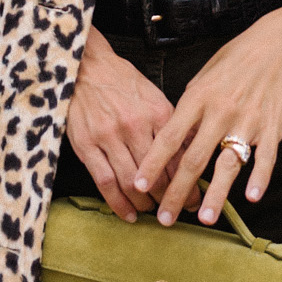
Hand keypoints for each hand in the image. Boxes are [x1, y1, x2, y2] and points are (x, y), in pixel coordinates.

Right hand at [64, 24, 194, 222]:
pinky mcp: (87, 145)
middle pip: (158, 175)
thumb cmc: (123, 82)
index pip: (178, 157)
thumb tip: (191, 152)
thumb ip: (171, 124)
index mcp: (157, 113)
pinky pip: (105, 182)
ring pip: (132, 183)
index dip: (188, 184)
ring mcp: (109, 137)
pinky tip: (128, 214)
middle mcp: (135, 126)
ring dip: (145, 205)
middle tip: (175, 212)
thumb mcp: (154, 96)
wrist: (87, 67)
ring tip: (152, 213)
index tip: (194, 199)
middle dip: (169, 199)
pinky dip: (118, 203)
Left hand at [133, 0, 281, 227]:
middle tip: (166, 218)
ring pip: (228, 164)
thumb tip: (175, 140)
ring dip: (215, 194)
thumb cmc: (236, 59)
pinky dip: (259, 178)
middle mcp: (221, 111)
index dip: (153, 163)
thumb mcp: (203, 77)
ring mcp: (248, 121)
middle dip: (177, 192)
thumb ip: (189, 108)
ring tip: (204, 218)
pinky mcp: (272, 128)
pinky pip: (265, 158)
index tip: (138, 185)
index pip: (169, 137)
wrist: (278, 45)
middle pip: (194, 159)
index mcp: (198, 98)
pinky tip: (251, 198)